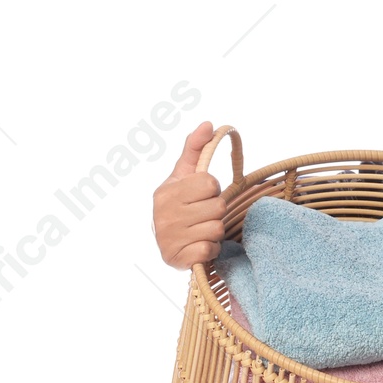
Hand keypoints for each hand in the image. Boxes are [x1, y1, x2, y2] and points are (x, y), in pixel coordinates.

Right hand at [152, 122, 225, 267]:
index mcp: (167, 191)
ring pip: (216, 229)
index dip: (211, 190)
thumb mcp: (183, 175)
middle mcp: (164, 214)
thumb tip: (209, 124)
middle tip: (202, 215)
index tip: (201, 196)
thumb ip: (195, 149)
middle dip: (215, 212)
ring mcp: (169, 238)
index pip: (210, 183)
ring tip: (200, 230)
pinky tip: (198, 245)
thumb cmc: (178, 205)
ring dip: (214, 232)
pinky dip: (210, 249)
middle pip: (217, 207)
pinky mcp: (177, 258)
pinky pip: (210, 250)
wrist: (164, 243)